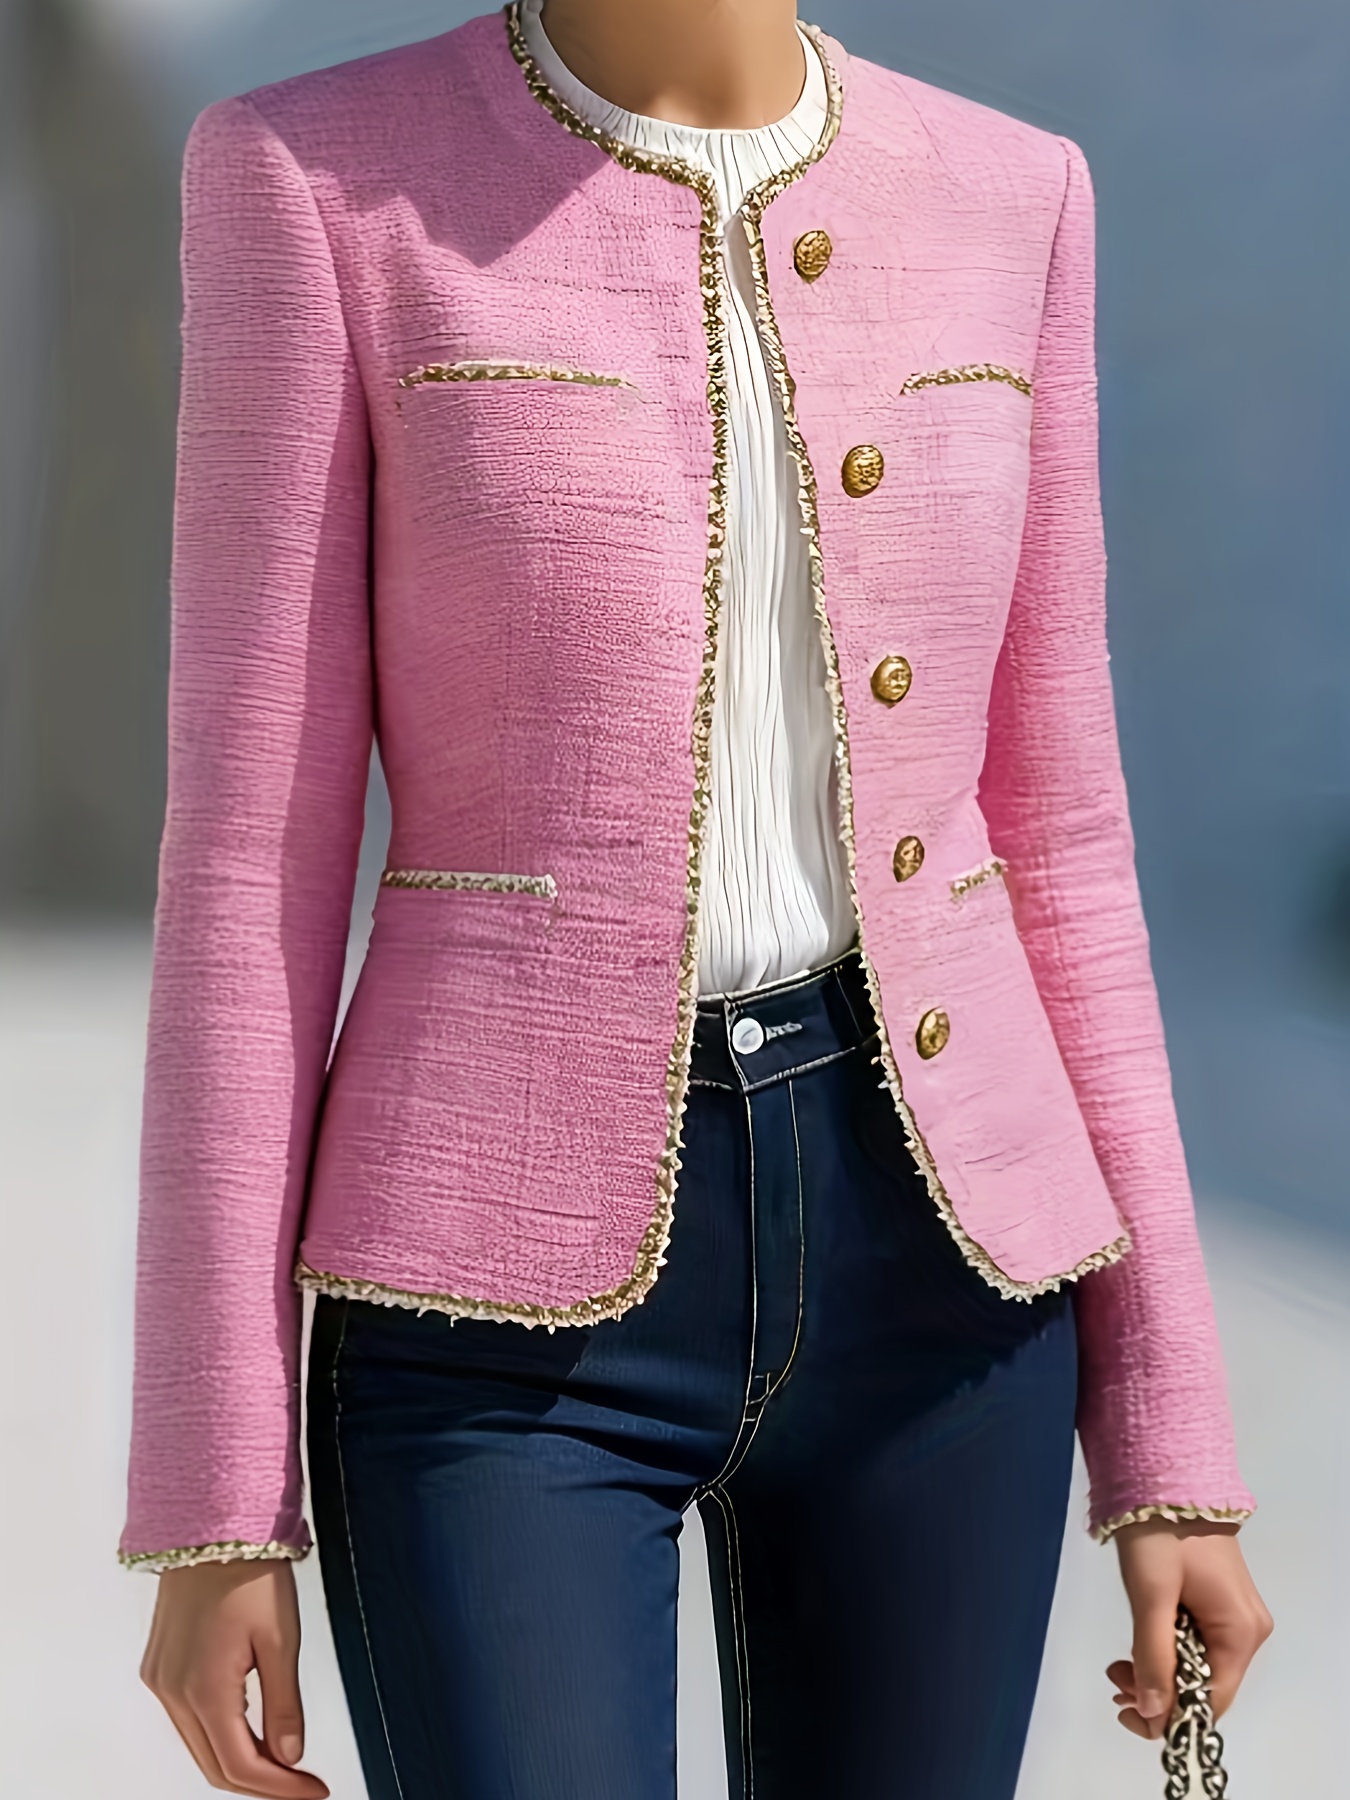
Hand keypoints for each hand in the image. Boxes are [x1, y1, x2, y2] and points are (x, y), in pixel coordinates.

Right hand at [141, 1559, 328, 1796]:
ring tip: (283, 1761)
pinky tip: (249, 1729)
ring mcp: (160, 1680)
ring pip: (199, 1746)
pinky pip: (186, 1720)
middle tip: (302, 1783)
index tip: (315, 1791)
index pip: (240, 1765)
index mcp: (202, 1689)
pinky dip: (218, 1734)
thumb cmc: (249, 1570)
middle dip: (261, 1782)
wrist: (210, 1524)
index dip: (280, 1788)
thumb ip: (284, 1704)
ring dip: (238, 1761)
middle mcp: (171, 1692)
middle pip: (215, 1765)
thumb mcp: (281, 1638)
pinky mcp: (158, 1666)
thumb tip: (289, 1756)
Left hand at [1108, 1518, 1271, 1739]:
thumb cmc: (1159, 1531)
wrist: (1165, 1474)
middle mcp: (1246, 1629)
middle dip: (1160, 1692)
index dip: (1170, 1715)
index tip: (1125, 1710)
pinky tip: (1137, 1647)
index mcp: (1240, 1631)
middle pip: (1206, 1685)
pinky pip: (1195, 1642)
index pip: (1211, 1699)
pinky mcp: (1216, 1600)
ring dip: (1159, 1672)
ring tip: (1118, 1666)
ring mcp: (1233, 1614)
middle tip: (1114, 1680)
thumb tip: (1153, 1713)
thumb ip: (1153, 1655)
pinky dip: (1166, 1650)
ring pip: (1198, 1665)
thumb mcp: (1152, 1595)